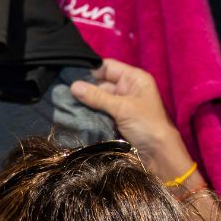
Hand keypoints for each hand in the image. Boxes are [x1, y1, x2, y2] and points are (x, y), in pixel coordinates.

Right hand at [69, 58, 192, 180]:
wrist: (158, 154)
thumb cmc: (146, 125)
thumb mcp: (122, 108)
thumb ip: (97, 97)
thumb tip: (73, 86)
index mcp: (134, 79)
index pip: (108, 67)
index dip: (90, 69)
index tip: (69, 74)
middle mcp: (127, 89)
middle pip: (101, 83)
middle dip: (84, 88)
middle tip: (62, 91)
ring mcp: (121, 104)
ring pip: (98, 98)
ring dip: (84, 102)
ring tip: (64, 102)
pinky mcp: (115, 119)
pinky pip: (99, 111)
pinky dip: (88, 113)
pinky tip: (73, 112)